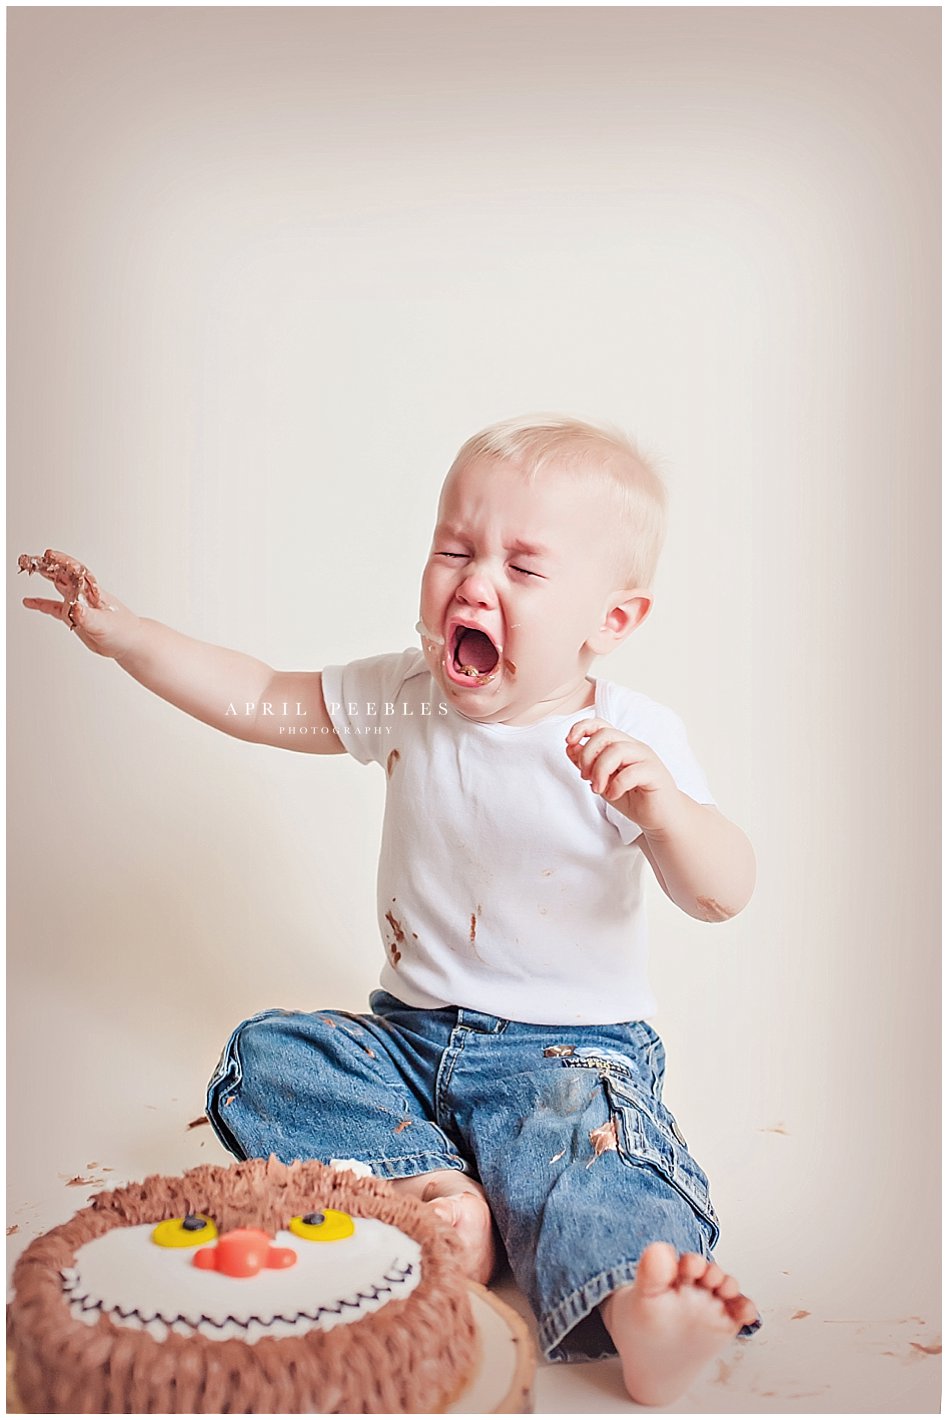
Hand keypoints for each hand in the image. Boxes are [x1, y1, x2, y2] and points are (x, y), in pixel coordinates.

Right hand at [19, 548, 141, 659]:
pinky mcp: (74, 617)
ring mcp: (78, 604)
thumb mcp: (105, 624)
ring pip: (58, 586)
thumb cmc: (124, 630)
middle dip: (48, 565)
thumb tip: (75, 608)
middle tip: (30, 559)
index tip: (49, 555)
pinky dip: (41, 604)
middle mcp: (84, 594)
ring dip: (45, 577)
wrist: (129, 643)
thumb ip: (88, 617)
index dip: (63, 562)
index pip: (76, 571)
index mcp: (93, 591)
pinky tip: (29, 602)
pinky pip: (54, 608)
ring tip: (28, 569)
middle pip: (64, 574)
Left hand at [565, 717, 683, 835]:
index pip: (600, 725)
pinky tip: (614, 795)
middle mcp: (634, 747)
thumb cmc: (633, 798)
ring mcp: (646, 758)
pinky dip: (616, 785)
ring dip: (600, 770)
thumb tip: (571, 747)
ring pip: (617, 750)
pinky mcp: (655, 773)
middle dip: (588, 755)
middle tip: (585, 777)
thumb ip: (588, 765)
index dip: (581, 728)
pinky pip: (631, 772)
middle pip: (605, 735)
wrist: (660, 818)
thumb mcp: (602, 782)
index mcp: (621, 745)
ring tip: (598, 789)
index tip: (568, 742)